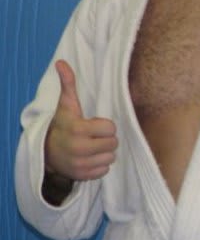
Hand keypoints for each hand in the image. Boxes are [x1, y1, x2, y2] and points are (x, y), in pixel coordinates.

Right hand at [44, 59, 117, 180]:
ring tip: (93, 146)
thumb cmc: (63, 123)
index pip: (111, 128)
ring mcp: (80, 165)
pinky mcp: (81, 177)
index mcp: (78, 129)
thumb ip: (68, 83)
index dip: (106, 125)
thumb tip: (61, 62)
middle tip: (95, 136)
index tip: (95, 124)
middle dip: (107, 139)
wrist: (46, 150)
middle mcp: (79, 149)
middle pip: (113, 143)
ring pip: (111, 158)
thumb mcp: (66, 103)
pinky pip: (104, 171)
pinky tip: (90, 158)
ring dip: (105, 152)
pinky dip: (100, 165)